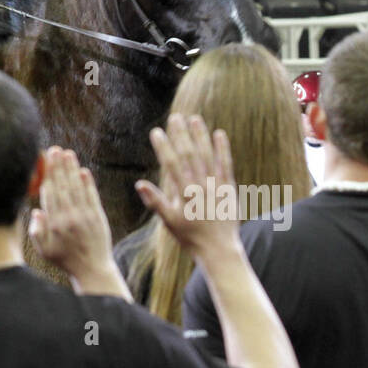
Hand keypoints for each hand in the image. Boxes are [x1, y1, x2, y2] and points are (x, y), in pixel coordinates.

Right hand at [29, 146, 127, 296]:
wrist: (92, 269)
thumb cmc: (65, 259)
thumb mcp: (44, 250)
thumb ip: (37, 231)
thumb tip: (36, 211)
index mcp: (55, 224)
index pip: (50, 194)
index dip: (47, 175)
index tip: (44, 161)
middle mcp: (69, 217)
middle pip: (62, 186)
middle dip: (58, 166)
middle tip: (55, 149)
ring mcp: (85, 216)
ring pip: (76, 188)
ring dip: (72, 169)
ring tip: (68, 154)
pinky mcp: (98, 217)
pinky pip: (92, 196)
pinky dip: (88, 183)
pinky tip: (83, 171)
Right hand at [136, 115, 241, 259]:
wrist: (219, 250)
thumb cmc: (190, 237)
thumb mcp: (169, 222)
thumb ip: (155, 201)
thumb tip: (138, 184)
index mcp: (184, 194)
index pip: (172, 165)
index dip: (164, 147)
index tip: (156, 132)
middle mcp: (200, 187)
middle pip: (190, 155)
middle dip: (181, 135)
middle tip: (175, 117)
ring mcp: (216, 186)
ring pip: (207, 156)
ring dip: (201, 136)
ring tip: (195, 119)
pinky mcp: (229, 188)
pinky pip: (226, 165)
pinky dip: (223, 149)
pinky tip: (219, 134)